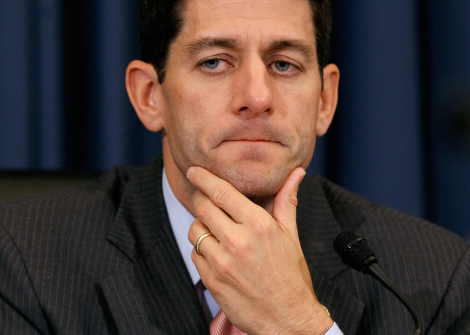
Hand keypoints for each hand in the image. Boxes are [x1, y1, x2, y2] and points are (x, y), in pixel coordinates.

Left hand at [187, 166, 332, 334]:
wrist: (288, 321)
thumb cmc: (291, 276)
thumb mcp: (290, 236)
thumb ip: (286, 201)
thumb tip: (296, 172)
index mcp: (259, 225)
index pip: (222, 192)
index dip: (204, 178)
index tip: (194, 170)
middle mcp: (238, 241)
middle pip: (203, 206)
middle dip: (200, 199)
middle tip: (204, 198)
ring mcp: (222, 262)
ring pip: (195, 229)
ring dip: (201, 226)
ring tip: (216, 231)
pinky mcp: (211, 280)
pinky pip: (195, 254)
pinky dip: (201, 250)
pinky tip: (218, 254)